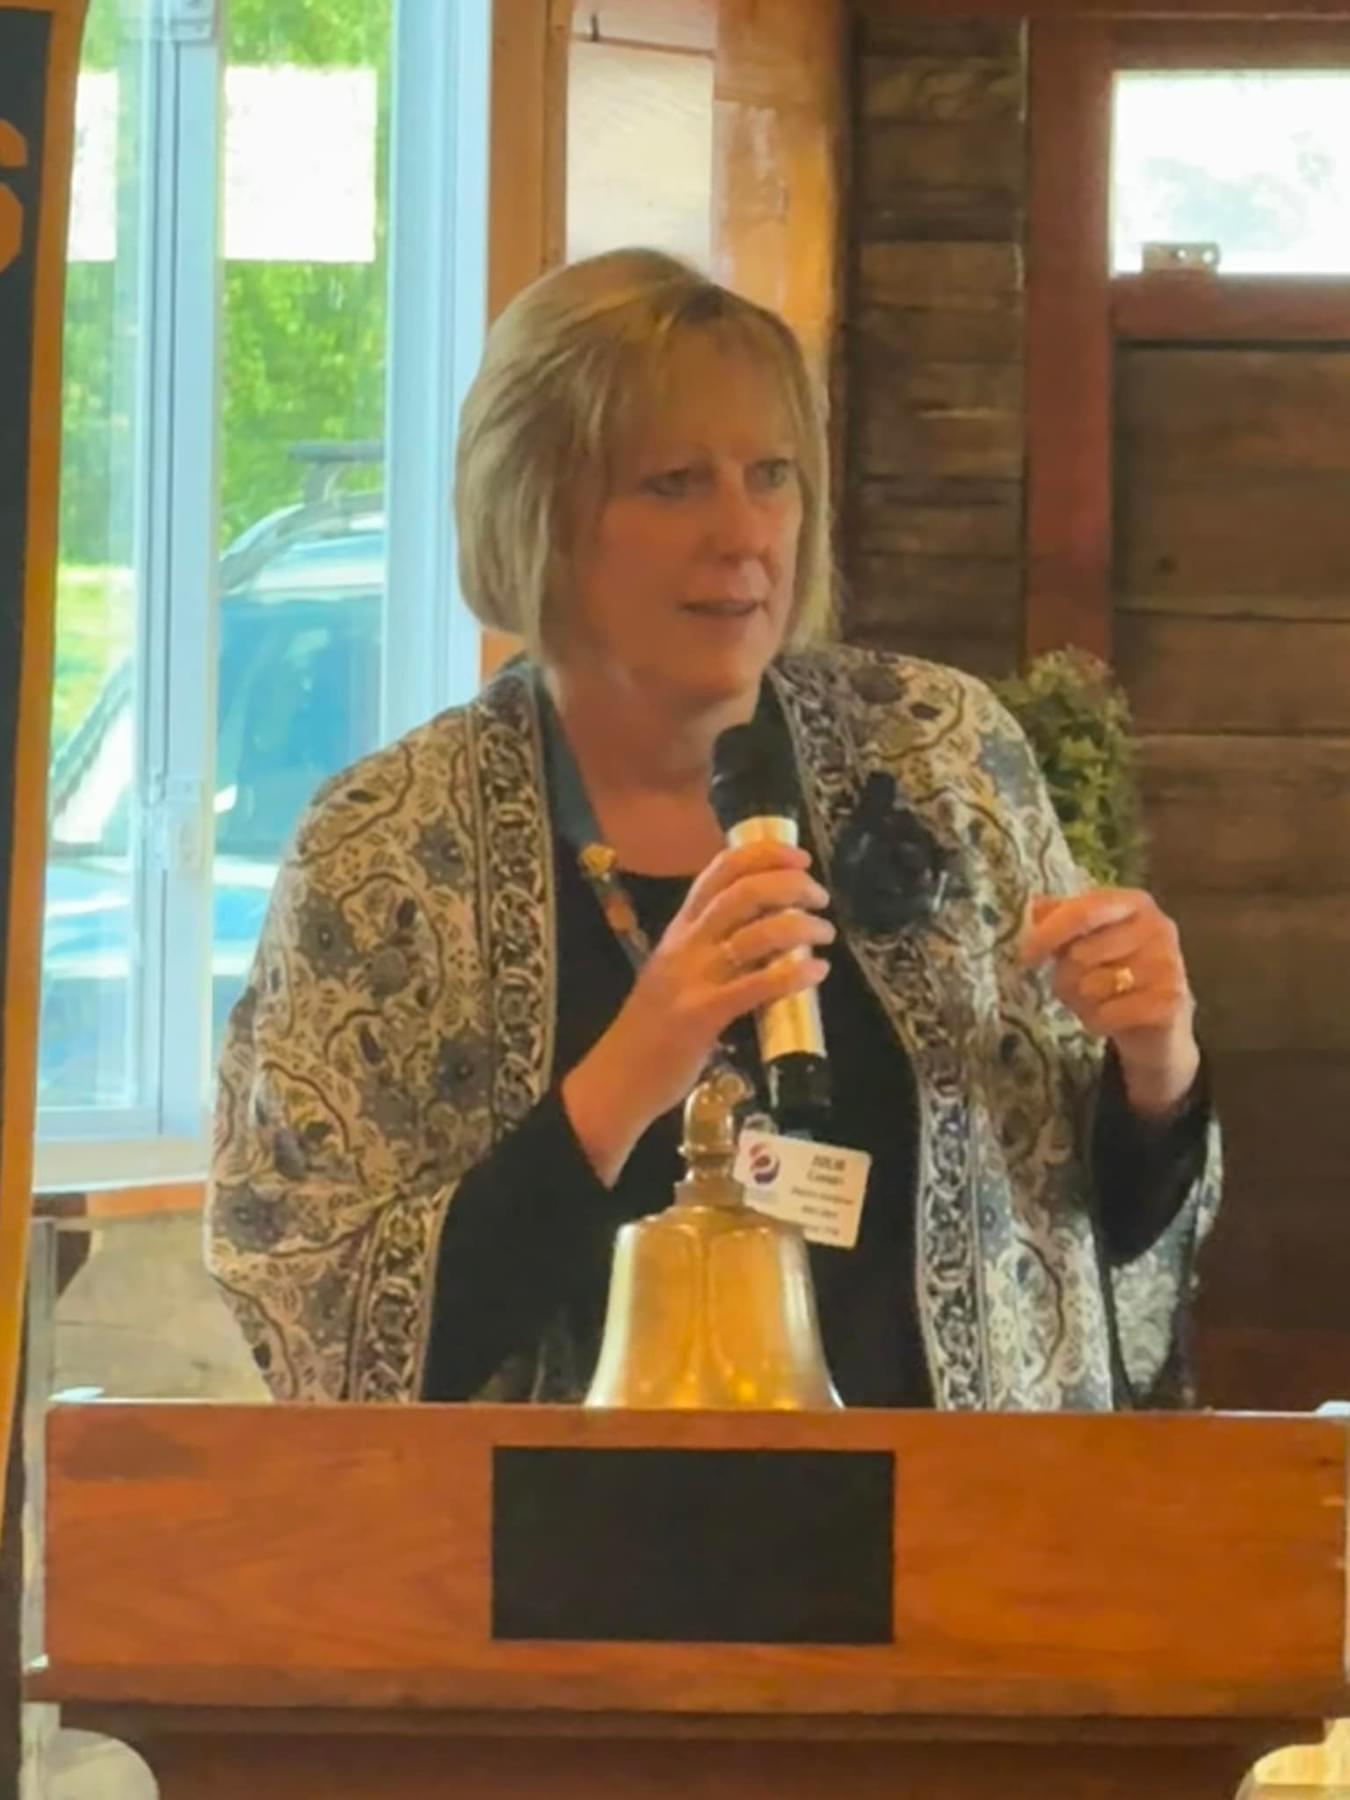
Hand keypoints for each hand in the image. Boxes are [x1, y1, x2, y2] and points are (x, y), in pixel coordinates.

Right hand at [563, 840, 834, 1183]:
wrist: (618, 1076)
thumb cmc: (653, 1026)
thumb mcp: (676, 971)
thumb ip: (710, 947)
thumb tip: (768, 930)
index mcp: (679, 929)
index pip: (719, 871)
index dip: (763, 854)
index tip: (800, 857)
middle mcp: (684, 944)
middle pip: (742, 893)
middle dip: (790, 885)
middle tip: (819, 897)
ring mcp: (691, 978)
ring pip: (755, 934)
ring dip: (801, 927)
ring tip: (825, 934)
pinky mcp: (701, 1015)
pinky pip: (755, 986)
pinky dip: (792, 973)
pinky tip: (816, 971)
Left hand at [1018, 889, 1199, 1119]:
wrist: (1160, 1025)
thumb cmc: (1116, 972)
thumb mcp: (1087, 940)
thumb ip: (1062, 919)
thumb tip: (1035, 905)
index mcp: (1135, 903)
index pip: (1082, 912)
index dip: (1047, 934)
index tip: (1026, 956)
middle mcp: (1158, 927)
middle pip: (1080, 953)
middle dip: (1065, 977)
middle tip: (1074, 986)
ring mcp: (1168, 964)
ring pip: (1091, 986)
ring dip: (1081, 1002)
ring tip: (1096, 1001)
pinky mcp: (1170, 1001)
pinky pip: (1107, 1014)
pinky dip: (1097, 1022)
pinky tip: (1109, 1019)